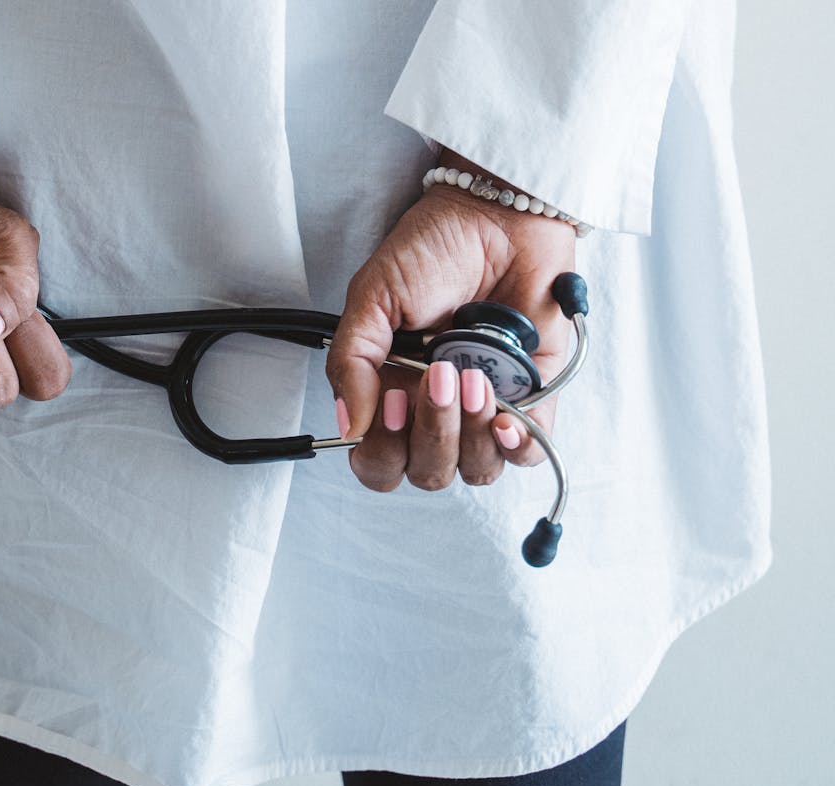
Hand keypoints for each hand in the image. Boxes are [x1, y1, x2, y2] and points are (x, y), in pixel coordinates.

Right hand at [326, 154, 574, 491]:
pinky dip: (516, 444)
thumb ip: (350, 361)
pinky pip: (528, 452)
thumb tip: (349, 425)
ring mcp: (485, 409)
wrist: (500, 216)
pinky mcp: (534, 400)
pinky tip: (506, 418)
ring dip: (471, 433)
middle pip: (427, 472)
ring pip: (476, 469)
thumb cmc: (434, 249)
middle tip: (437, 374)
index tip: (393, 400)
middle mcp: (435, 411)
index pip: (378, 461)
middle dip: (431, 433)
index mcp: (390, 393)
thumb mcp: (372, 296)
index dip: (383, 450)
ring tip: (474, 375)